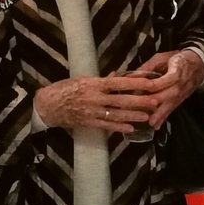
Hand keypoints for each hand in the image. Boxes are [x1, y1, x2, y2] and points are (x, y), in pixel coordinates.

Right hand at [34, 74, 161, 133]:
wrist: (48, 105)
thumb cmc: (65, 89)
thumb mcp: (82, 80)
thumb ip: (101, 80)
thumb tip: (116, 75)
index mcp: (94, 84)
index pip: (118, 82)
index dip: (135, 82)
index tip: (149, 82)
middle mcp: (95, 98)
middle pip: (121, 100)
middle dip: (139, 101)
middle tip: (155, 101)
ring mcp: (92, 112)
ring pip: (116, 114)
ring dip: (132, 115)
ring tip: (146, 116)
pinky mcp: (89, 123)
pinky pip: (106, 126)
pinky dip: (119, 128)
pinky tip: (131, 129)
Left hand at [130, 49, 203, 127]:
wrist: (198, 65)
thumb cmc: (178, 60)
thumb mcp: (162, 58)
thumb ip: (147, 67)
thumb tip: (133, 75)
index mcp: (176, 72)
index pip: (161, 82)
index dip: (149, 86)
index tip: (137, 90)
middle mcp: (179, 85)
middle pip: (165, 96)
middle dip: (151, 103)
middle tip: (136, 108)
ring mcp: (181, 94)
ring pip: (169, 106)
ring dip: (159, 115)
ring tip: (149, 123)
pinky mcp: (180, 100)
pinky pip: (171, 109)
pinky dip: (164, 117)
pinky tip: (156, 125)